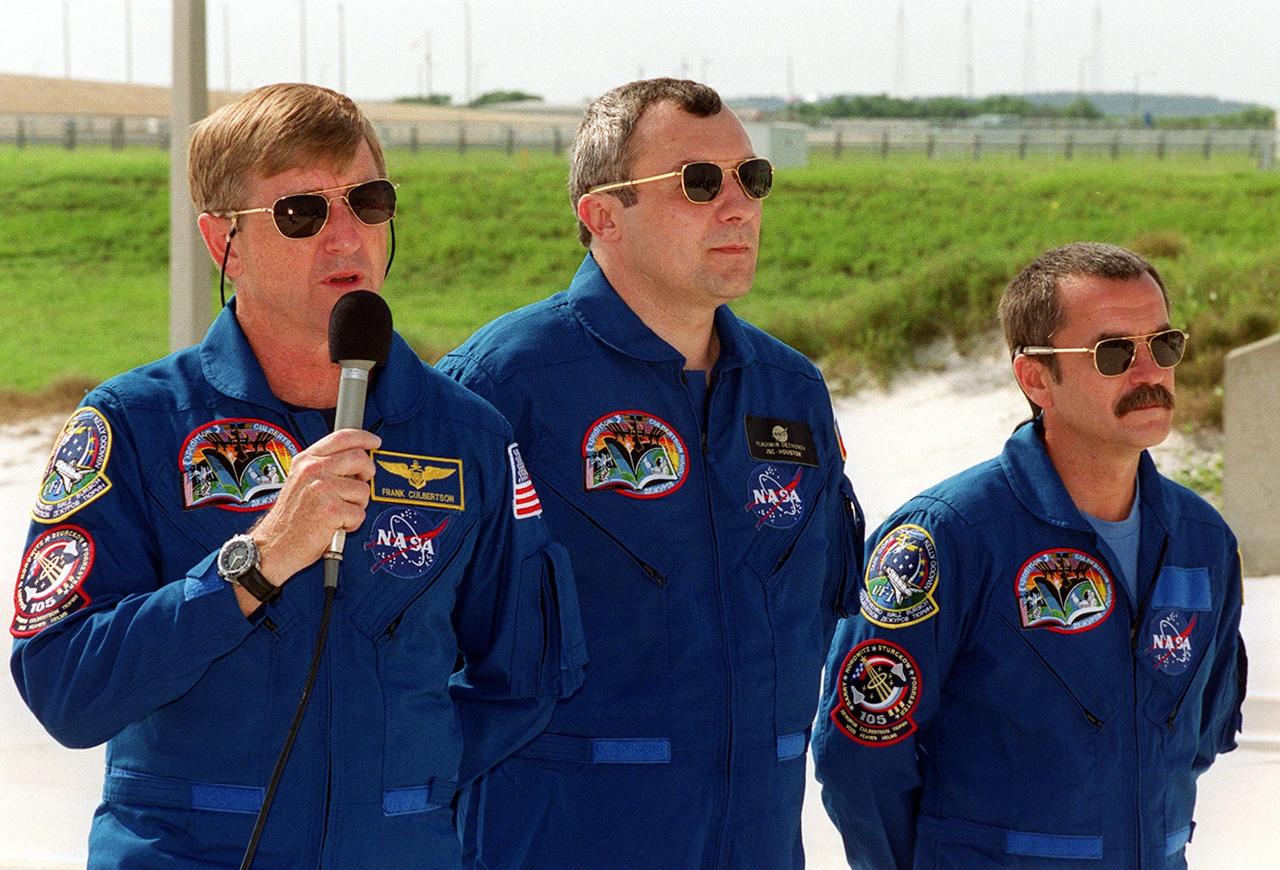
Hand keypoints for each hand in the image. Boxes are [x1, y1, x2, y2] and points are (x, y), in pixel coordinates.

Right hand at [249, 428, 380, 585]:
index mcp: (306, 461)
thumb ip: (325, 467)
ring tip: (337, 513)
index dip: (363, 438)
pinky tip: (334, 526)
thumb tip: (356, 460)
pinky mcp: (331, 509)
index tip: (374, 442)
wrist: (274, 546)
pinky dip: (352, 524)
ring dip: (356, 505)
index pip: (341, 437)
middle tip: (360, 485)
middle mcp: (313, 470)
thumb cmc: (291, 519)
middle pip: (359, 459)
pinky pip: (359, 513)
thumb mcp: (301, 482)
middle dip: (367, 473)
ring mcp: (322, 489)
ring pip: (363, 490)